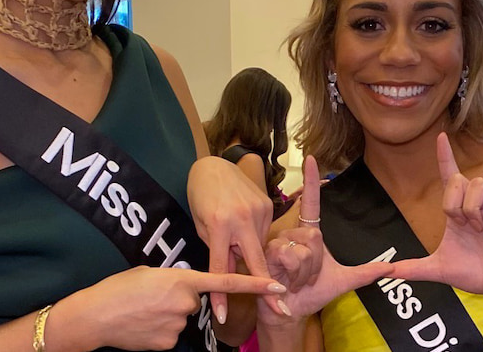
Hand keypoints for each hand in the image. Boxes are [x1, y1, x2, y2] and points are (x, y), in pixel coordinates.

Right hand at [73, 265, 285, 350]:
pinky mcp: (170, 344)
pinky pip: (173, 334)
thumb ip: (176, 280)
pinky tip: (143, 325)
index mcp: (182, 279)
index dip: (256, 284)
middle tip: (153, 298)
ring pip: (183, 319)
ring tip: (143, 311)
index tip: (278, 287)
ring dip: (169, 315)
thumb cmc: (120, 289)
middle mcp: (186, 303)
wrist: (96, 316)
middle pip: (196, 301)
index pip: (227, 282)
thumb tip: (187, 291)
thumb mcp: (151, 273)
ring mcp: (179, 325)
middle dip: (181, 299)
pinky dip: (160, 330)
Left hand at [187, 156, 274, 322]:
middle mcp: (243, 218)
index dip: (221, 295)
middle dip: (268, 288)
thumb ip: (218, 250)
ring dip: (251, 251)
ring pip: (260, 246)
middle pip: (257, 261)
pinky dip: (255, 237)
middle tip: (281, 309)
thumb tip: (233, 274)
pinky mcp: (268, 204)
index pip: (222, 268)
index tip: (222, 316)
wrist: (213, 166)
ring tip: (235, 236)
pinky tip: (244, 225)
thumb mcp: (202, 227)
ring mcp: (259, 210)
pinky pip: (264, 232)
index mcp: (219, 225)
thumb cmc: (201, 198)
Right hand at [259, 157, 393, 327]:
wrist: (292, 312)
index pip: (311, 203)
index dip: (311, 181)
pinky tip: (286, 283)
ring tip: (296, 281)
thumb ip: (367, 273)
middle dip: (316, 264)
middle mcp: (293, 234)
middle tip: (308, 277)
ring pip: (304, 249)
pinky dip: (295, 275)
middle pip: (315, 236)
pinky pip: (291, 256)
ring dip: (305, 272)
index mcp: (309, 234)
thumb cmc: (313, 293)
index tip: (312, 158)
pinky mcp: (269, 253)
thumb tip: (391, 267)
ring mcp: (279, 242)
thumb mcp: (344, 281)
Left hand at [392, 133, 482, 302]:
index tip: (440, 136)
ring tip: (481, 229)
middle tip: (463, 226)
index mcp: (456, 211)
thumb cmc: (472, 273)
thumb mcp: (439, 270)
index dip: (445, 156)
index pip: (449, 176)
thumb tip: (387, 272)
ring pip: (477, 184)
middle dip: (454, 202)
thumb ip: (414, 268)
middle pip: (459, 179)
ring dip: (473, 209)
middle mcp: (473, 204)